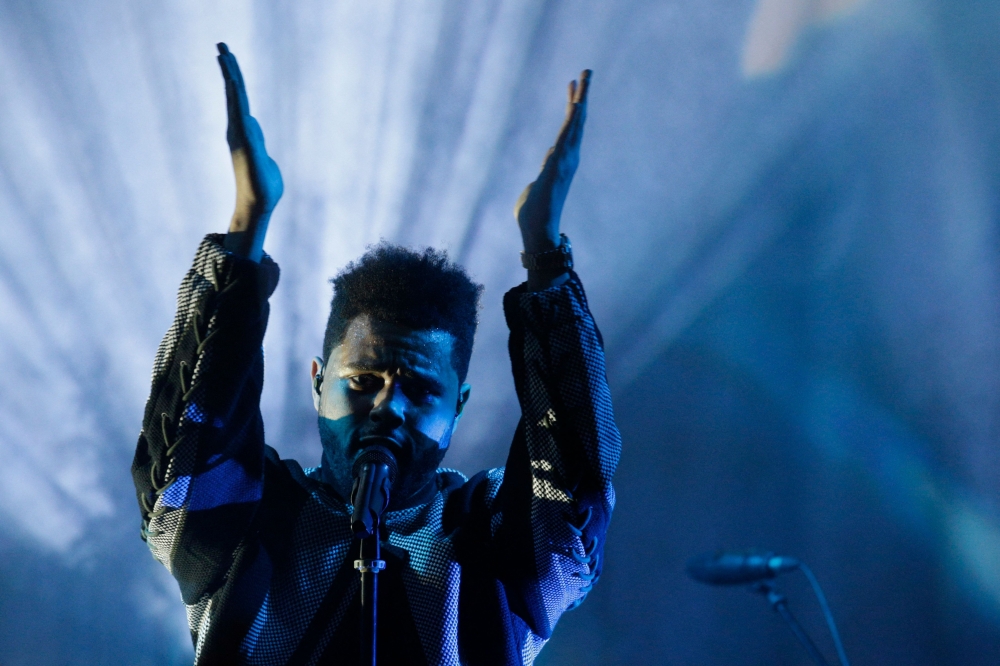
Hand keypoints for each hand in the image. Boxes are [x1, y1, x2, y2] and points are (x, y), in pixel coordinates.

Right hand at [217, 43, 282, 261]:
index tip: (228, 60)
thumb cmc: (264, 187)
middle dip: (229, 68)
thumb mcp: (264, 158)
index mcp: (245, 132)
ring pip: (235, 97)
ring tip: (223, 52)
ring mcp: (240, 133)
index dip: (234, 79)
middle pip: (234, 93)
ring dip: (230, 74)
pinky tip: (234, 79)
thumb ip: (259, 141)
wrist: (260, 204)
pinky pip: (239, 111)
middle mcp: (238, 129)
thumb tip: (253, 129)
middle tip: (221, 45)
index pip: (239, 100)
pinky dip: (235, 93)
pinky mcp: (245, 139)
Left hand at [514, 70, 589, 253]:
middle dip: (582, 95)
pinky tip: (577, 104)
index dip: (572, 106)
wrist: (538, 230)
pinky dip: (573, 121)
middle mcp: (568, 158)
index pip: (568, 127)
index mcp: (561, 159)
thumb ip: (546, 166)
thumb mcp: (538, 182)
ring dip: (580, 100)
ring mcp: (565, 161)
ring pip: (574, 124)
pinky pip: (567, 138)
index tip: (572, 85)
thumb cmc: (535, 212)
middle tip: (586, 71)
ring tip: (584, 77)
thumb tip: (551, 153)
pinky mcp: (559, 166)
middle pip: (576, 120)